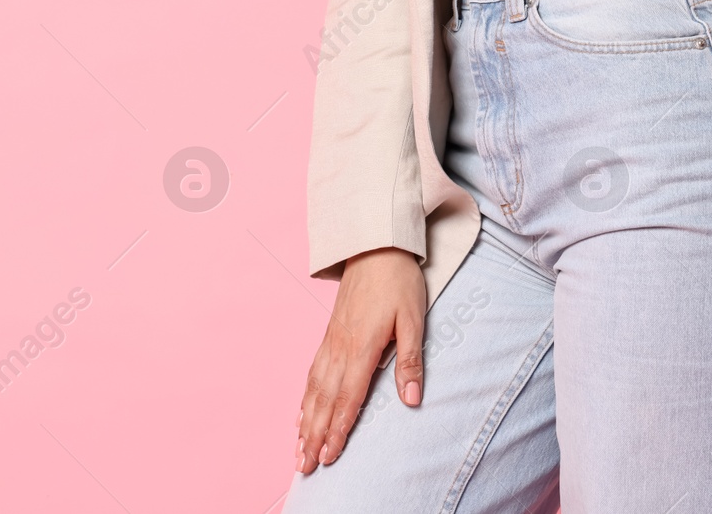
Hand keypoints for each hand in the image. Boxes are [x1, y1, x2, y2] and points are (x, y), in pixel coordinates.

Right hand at [296, 247, 425, 474]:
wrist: (375, 245)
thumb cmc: (398, 281)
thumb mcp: (413, 318)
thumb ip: (409, 360)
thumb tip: (412, 398)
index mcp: (361, 346)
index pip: (348, 398)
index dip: (338, 430)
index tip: (329, 456)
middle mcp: (340, 347)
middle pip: (324, 400)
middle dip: (314, 436)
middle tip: (304, 466)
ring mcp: (331, 340)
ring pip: (314, 389)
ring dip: (306, 422)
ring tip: (298, 449)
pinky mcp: (329, 333)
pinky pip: (312, 372)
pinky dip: (305, 397)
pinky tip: (301, 412)